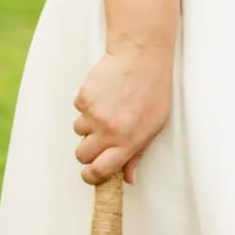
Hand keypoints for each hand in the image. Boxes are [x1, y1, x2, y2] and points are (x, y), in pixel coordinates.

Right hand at [73, 45, 172, 185]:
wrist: (141, 56)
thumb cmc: (154, 91)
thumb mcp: (155, 126)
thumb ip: (138, 154)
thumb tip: (127, 178)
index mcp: (128, 142)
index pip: (99, 171)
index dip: (91, 177)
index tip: (91, 174)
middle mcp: (108, 131)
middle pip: (82, 155)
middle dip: (88, 151)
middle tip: (100, 139)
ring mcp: (94, 114)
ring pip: (79, 132)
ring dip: (88, 126)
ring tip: (107, 109)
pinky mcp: (83, 98)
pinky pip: (78, 110)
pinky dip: (87, 106)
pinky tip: (104, 94)